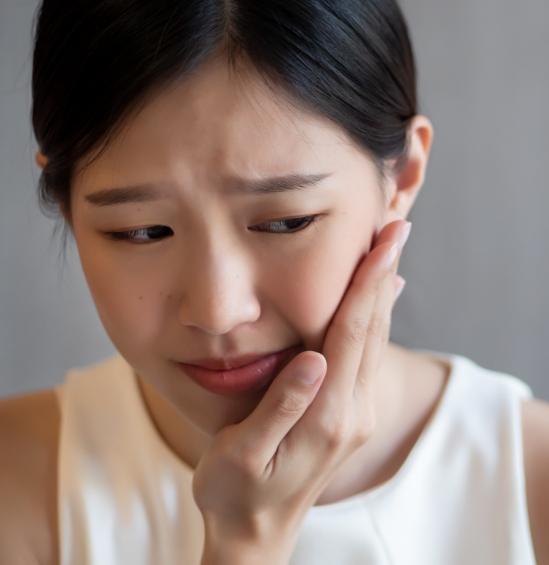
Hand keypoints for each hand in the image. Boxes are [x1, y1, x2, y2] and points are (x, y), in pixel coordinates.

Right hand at [193, 219, 410, 562]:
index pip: (351, 336)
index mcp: (326, 416)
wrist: (256, 532)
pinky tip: (379, 299)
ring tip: (390, 250)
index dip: (367, 286)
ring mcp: (355, 415)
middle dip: (385, 275)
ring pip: (375, 340)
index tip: (383, 244)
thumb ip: (281, 408)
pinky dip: (375, 318)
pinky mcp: (348, 415)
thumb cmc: (236, 493)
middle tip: (396, 229)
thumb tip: (313, 360)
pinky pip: (367, 355)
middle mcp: (351, 413)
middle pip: (372, 330)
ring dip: (384, 291)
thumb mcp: (243, 455)